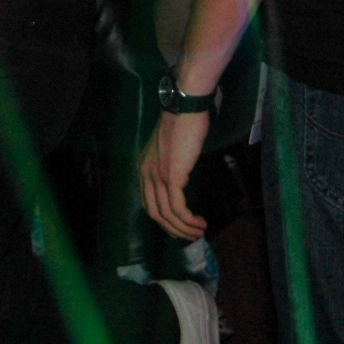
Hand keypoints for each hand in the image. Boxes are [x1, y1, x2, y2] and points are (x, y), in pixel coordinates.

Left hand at [139, 109, 211, 241]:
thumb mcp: (171, 149)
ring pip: (167, 215)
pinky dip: (188, 220)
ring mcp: (157, 177)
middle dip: (173, 229)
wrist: (185, 108)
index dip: (164, 219)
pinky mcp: (171, 178)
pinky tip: (199, 223)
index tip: (179, 226)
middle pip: (155, 213)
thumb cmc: (183, 123)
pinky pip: (177, 208)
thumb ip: (171, 164)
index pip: (149, 202)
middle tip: (190, 235)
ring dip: (184, 228)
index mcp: (144, 168)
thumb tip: (180, 176)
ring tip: (199, 232)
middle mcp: (146, 175)